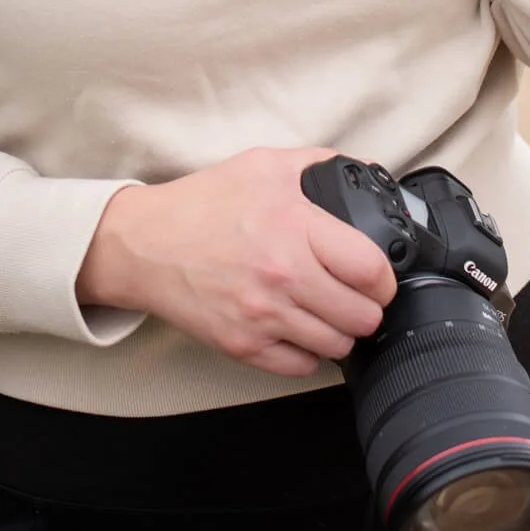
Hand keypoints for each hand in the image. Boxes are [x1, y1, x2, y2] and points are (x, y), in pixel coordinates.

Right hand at [76, 146, 396, 377]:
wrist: (145, 244)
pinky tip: (298, 327)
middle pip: (362, 316)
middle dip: (366, 306)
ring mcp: (262, 316)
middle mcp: (282, 276)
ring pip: (337, 346)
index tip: (378, 276)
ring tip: (326, 311)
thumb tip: (367, 174)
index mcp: (294, 227)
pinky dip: (307, 351)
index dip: (384, 277)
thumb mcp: (264, 165)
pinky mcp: (243, 346)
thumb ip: (320, 165)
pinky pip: (301, 366)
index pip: (371, 270)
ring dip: (339, 330)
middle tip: (354, 294)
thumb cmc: (204, 204)